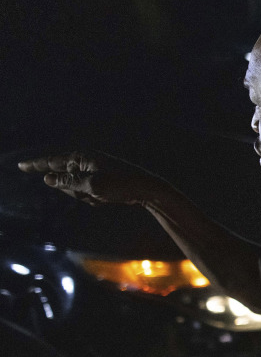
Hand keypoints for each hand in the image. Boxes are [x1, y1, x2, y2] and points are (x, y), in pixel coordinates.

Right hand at [17, 151, 157, 205]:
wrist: (144, 189)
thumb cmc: (121, 184)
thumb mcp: (92, 185)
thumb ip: (68, 182)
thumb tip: (47, 178)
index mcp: (82, 157)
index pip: (53, 161)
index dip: (36, 165)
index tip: (20, 166)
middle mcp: (85, 162)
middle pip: (64, 182)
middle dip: (75, 192)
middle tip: (96, 192)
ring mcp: (91, 172)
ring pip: (74, 191)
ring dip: (86, 197)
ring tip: (104, 195)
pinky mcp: (97, 182)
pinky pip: (86, 195)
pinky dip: (94, 199)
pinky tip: (107, 198)